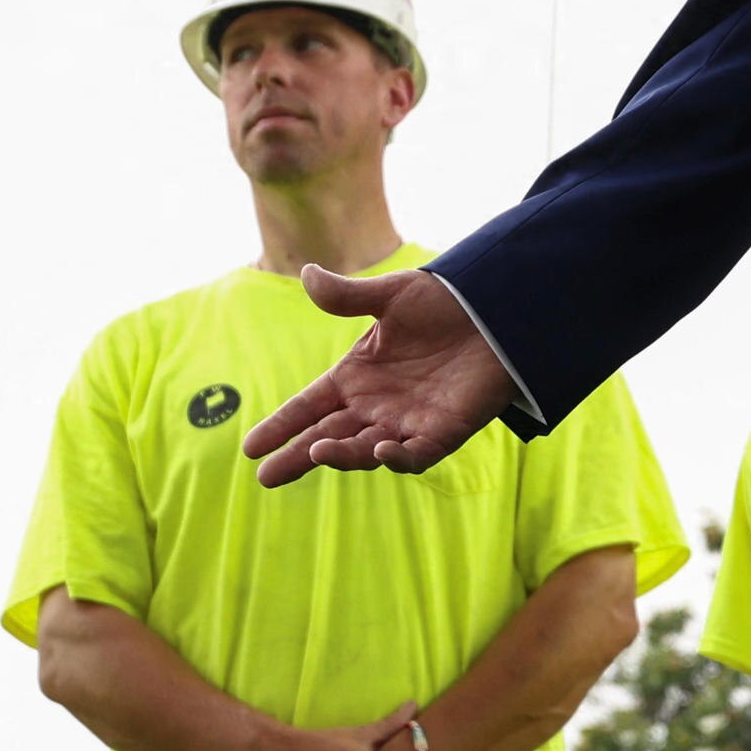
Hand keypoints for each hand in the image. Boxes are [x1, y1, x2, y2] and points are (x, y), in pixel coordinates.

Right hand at [245, 267, 516, 483]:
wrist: (499, 313)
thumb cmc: (445, 304)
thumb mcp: (391, 296)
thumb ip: (349, 296)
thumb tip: (307, 274)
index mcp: (356, 377)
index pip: (309, 406)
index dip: (281, 425)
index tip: (251, 446)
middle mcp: (375, 406)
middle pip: (327, 438)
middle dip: (297, 457)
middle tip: (267, 477)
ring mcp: (406, 422)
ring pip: (365, 450)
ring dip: (341, 455)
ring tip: (315, 453)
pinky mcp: (441, 432)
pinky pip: (414, 454)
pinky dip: (398, 457)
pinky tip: (381, 450)